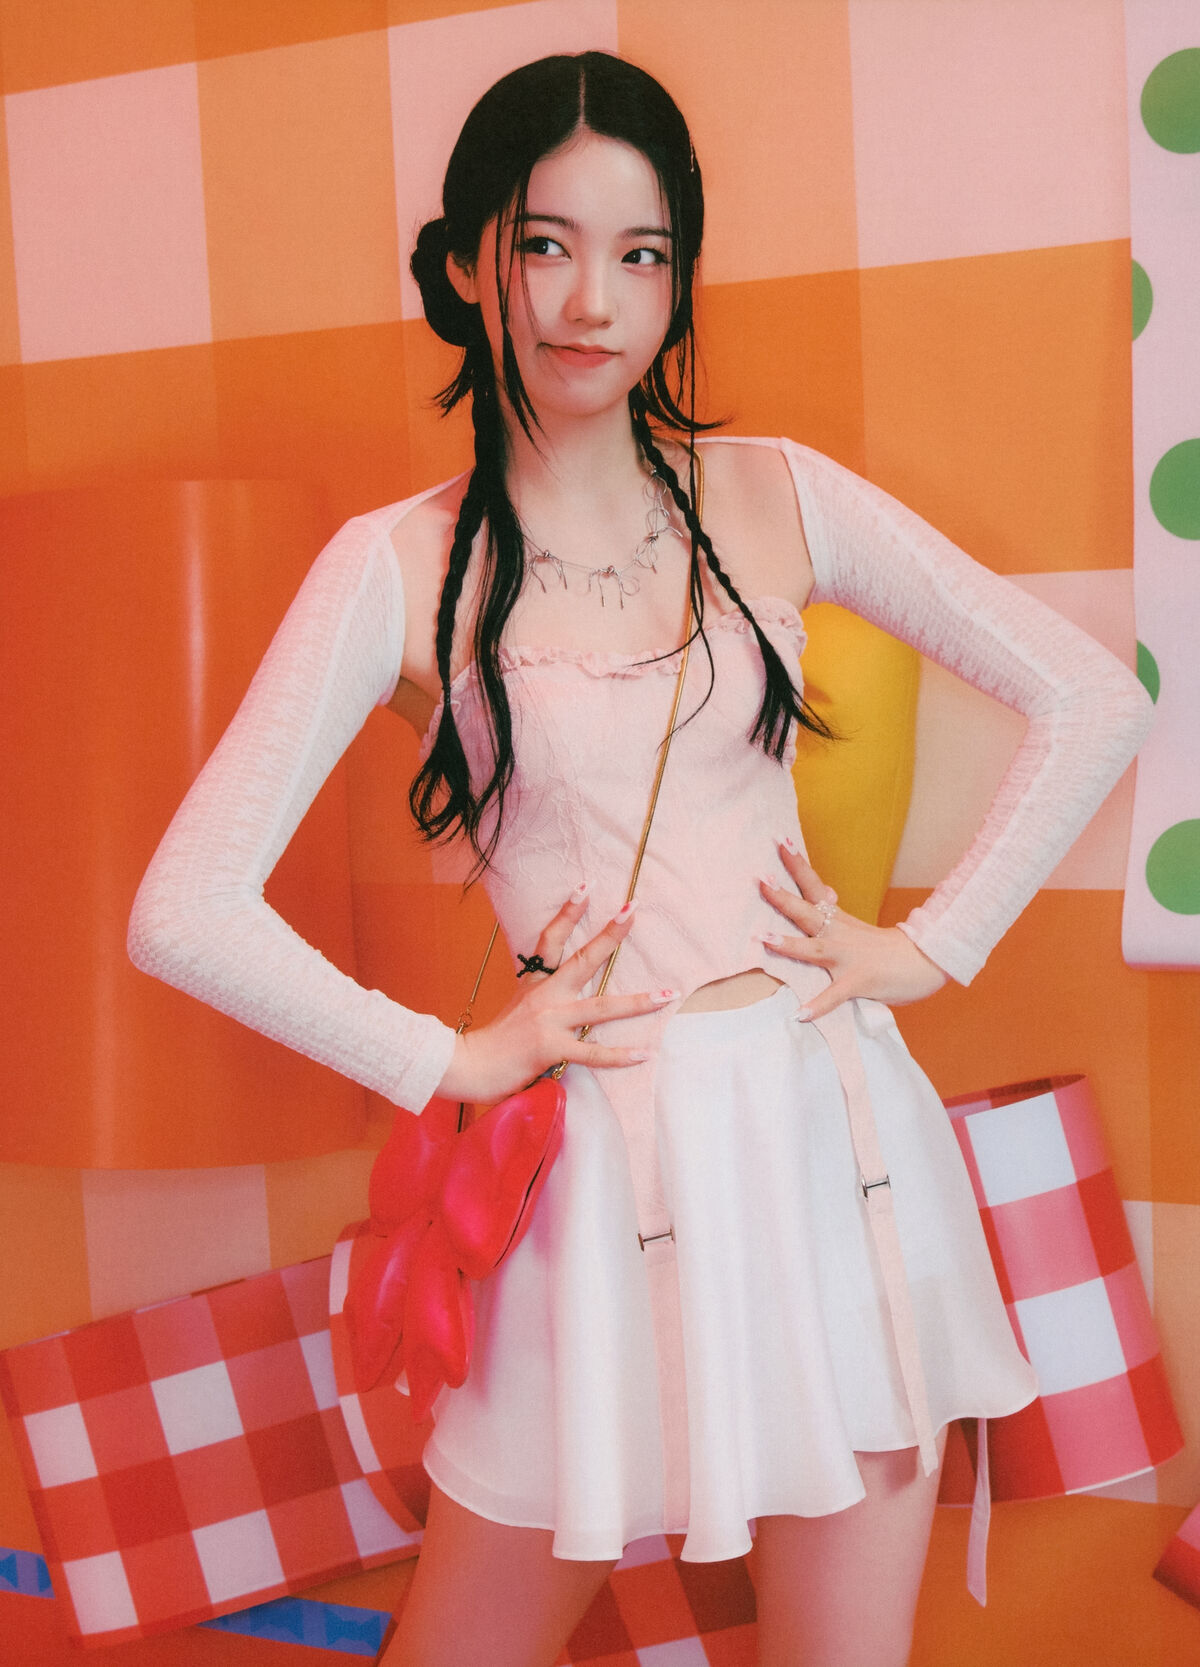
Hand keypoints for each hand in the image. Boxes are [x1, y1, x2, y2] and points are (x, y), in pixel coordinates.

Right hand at [435, 887, 675, 1103]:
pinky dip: (620, 1055)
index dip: (568, 912)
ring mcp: (549, 1021)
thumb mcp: (518, 1006)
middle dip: (611, 935)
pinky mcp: (551, 1049)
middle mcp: (544, 996)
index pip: (550, 939)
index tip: (585, 887)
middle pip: (583, 959)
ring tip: (667, 994)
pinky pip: (593, 1053)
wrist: (467, 1065)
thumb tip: (564, 991)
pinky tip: (644, 1053)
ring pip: (602, 1007)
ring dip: (638, 1002)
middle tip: (633, 910)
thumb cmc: (494, 1041)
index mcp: (534, 983)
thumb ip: (541, 997)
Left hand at [759, 841, 947, 1021]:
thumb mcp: (857, 927)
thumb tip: (823, 893)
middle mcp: (840, 935)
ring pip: (814, 949)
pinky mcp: (859, 982)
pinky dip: (818, 1005)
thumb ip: (835, 915)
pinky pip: (835, 996)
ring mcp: (849, 959)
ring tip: (763, 938)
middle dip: (782, 897)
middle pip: (807, 911)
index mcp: (839, 921)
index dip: (797, 866)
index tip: (779, 842)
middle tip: (761, 880)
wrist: (926, 962)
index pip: (815, 887)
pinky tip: (801, 1013)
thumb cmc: (888, 948)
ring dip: (789, 944)